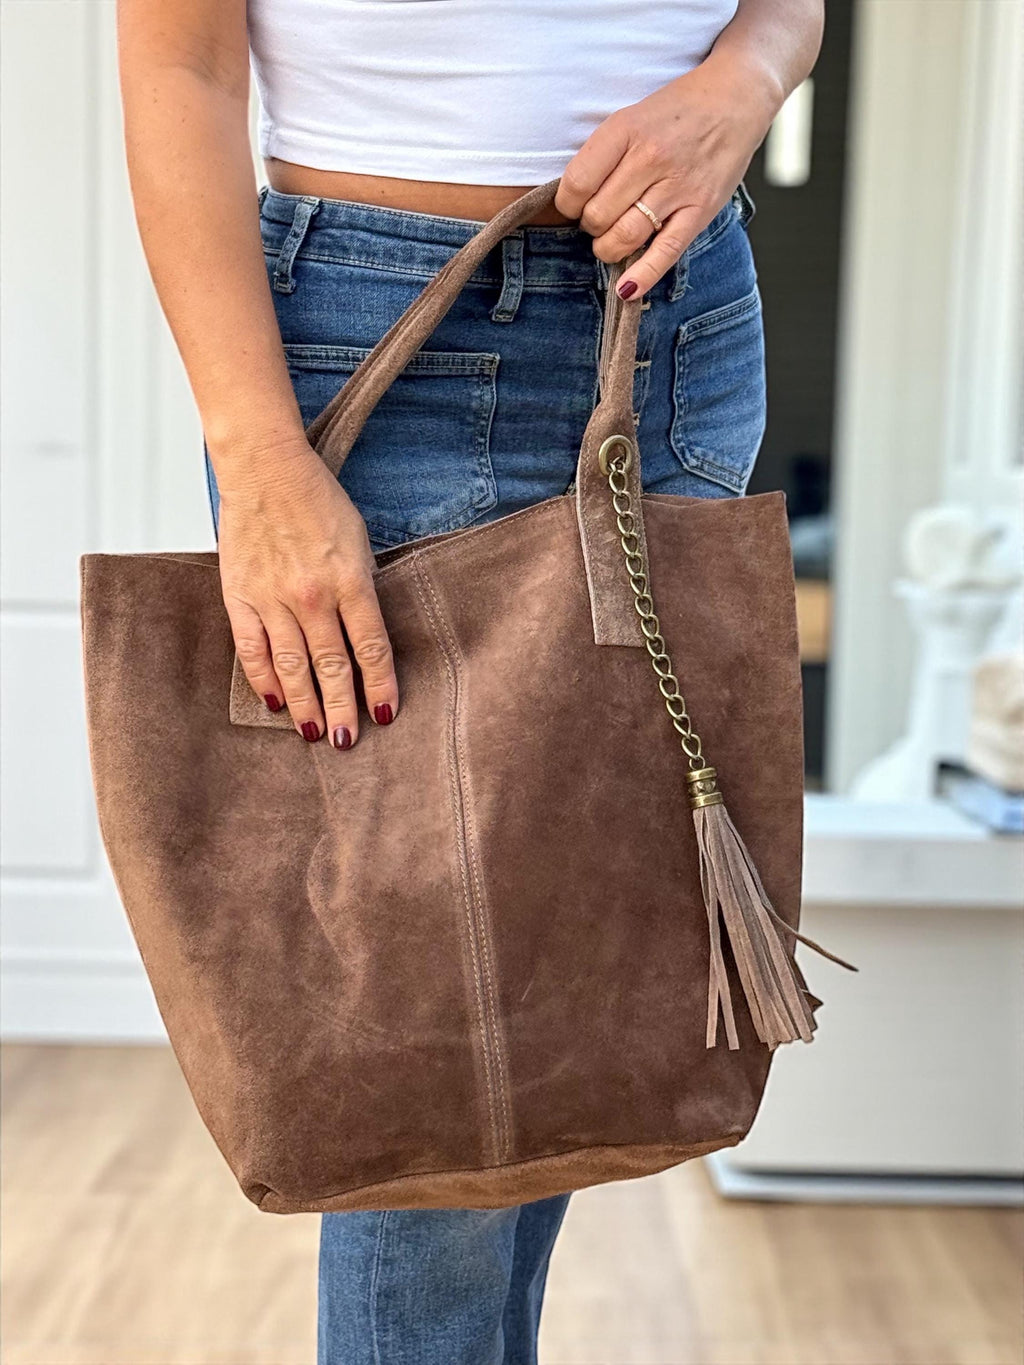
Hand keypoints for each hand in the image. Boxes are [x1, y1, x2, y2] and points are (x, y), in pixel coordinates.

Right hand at [216, 435, 397, 747]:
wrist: (265, 469)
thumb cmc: (318, 501)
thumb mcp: (359, 541)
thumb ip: (363, 589)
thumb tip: (366, 638)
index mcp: (350, 580)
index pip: (371, 648)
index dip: (380, 686)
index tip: (385, 715)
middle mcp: (313, 595)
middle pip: (332, 667)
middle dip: (342, 708)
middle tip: (348, 741)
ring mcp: (273, 598)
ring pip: (292, 666)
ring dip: (305, 704)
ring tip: (315, 733)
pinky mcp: (241, 596)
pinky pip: (253, 649)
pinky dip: (264, 679)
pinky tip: (274, 701)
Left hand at [554, 52, 782, 298]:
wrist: (736, 97)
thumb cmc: (676, 111)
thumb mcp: (631, 116)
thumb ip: (604, 155)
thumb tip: (575, 202)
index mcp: (626, 129)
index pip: (576, 184)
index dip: (567, 204)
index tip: (575, 204)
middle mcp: (651, 157)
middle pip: (597, 216)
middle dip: (590, 225)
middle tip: (601, 217)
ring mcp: (678, 186)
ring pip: (624, 237)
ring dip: (608, 248)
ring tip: (613, 239)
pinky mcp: (701, 209)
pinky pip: (665, 252)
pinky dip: (643, 276)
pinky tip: (627, 290)